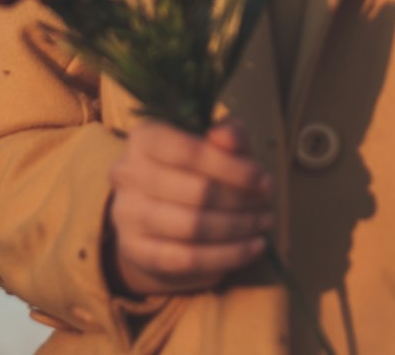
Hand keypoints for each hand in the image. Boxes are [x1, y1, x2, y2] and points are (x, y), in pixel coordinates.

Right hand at [105, 117, 273, 296]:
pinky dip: (226, 256)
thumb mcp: (214, 142)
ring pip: (192, 227)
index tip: (265, 181)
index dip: (234, 168)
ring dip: (237, 229)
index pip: (191, 152)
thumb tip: (229, 136)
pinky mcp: (134, 250)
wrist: (154, 209)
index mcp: (144, 137)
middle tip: (267, 206)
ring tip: (262, 224)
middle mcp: (128, 174)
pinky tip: (252, 248)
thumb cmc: (193, 167)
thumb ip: (227, 134)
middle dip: (240, 202)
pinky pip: (186, 259)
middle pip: (197, 192)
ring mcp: (127, 214)